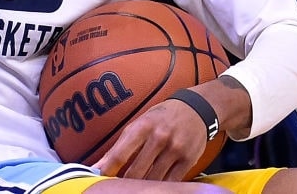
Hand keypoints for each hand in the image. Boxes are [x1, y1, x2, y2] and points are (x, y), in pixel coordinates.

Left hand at [92, 99, 207, 180]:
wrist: (196, 109)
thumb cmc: (162, 117)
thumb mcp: (140, 123)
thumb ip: (121, 145)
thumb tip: (100, 166)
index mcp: (143, 126)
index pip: (120, 154)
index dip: (107, 170)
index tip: (99, 179)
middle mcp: (159, 137)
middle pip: (136, 172)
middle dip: (124, 183)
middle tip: (118, 187)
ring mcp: (175, 150)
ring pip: (153, 180)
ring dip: (142, 187)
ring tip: (135, 187)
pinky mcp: (188, 160)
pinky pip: (170, 182)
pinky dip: (160, 187)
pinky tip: (153, 186)